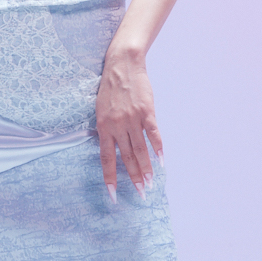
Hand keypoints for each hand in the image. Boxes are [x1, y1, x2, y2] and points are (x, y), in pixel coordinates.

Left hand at [95, 44, 162, 200]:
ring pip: (140, 150)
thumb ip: (106, 129)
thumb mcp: (100, 109)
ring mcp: (133, 119)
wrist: (122, 65)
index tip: (113, 195)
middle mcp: (117, 126)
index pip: (106, 159)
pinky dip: (158, 148)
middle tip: (140, 194)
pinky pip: (153, 134)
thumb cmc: (109, 88)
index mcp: (103, 127)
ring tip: (150, 183)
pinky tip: (161, 161)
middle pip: (126, 158)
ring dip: (146, 168)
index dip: (110, 178)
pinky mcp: (146, 112)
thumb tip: (112, 149)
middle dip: (133, 178)